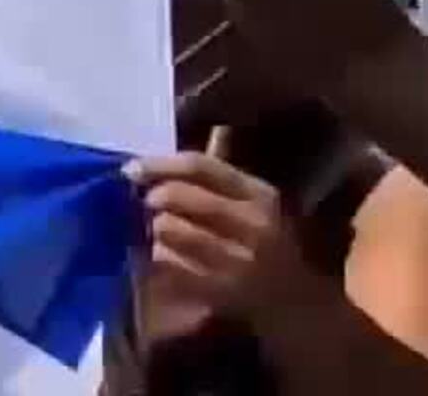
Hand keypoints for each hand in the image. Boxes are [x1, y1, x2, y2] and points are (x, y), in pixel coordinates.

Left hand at [124, 127, 306, 316]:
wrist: (295, 302)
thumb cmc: (264, 240)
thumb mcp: (252, 200)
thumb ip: (220, 168)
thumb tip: (211, 125)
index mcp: (259, 194)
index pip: (200, 165)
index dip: (159, 163)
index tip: (131, 167)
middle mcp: (253, 225)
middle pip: (178, 196)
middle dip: (153, 197)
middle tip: (145, 202)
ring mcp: (237, 261)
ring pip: (167, 228)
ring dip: (152, 228)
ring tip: (157, 231)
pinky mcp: (219, 291)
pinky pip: (167, 263)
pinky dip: (157, 257)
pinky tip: (163, 256)